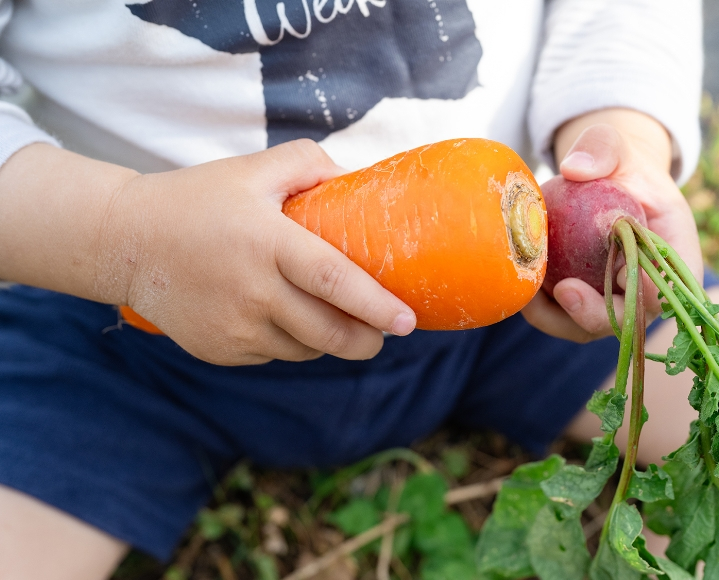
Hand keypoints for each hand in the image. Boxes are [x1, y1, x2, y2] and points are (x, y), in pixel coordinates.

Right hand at [106, 140, 416, 364]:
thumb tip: (355, 180)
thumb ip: (308, 164)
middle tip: (386, 334)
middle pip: (329, 332)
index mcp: (267, 242)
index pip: (334, 281)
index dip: (376, 305)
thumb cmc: (196, 201)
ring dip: (328, 339)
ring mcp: (234, 327)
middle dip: (367, 340)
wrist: (124, 242)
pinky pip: (272, 354)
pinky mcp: (220, 350)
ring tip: (331, 316)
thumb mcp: (251, 170)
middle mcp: (252, 291)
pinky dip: (289, 341)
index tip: (408, 320)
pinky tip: (280, 316)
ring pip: (304, 349)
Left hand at [522, 109, 702, 342]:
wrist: (605, 185)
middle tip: (563, 290)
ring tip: (529, 292)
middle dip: (596, 313)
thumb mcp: (616, 147)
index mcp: (674, 255)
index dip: (649, 291)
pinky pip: (563, 318)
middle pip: (628, 319)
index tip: (620, 275)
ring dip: (557, 317)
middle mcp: (648, 288)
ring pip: (589, 326)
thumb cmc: (619, 166)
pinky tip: (519, 286)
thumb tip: (574, 169)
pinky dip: (541, 308)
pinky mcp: (586, 303)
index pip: (670, 286)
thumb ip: (603, 149)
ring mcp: (615, 301)